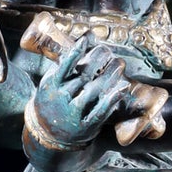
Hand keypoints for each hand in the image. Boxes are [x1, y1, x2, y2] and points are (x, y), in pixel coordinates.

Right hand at [28, 34, 146, 151]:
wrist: (48, 134)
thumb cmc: (52, 101)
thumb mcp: (51, 82)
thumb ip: (64, 64)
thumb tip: (83, 39)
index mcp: (51, 85)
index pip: (64, 66)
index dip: (76, 51)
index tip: (87, 38)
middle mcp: (61, 98)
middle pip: (83, 76)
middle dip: (97, 61)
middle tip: (108, 51)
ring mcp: (73, 113)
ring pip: (93, 92)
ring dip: (109, 76)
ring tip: (119, 64)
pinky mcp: (86, 125)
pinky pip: (101, 111)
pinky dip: (113, 99)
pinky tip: (123, 87)